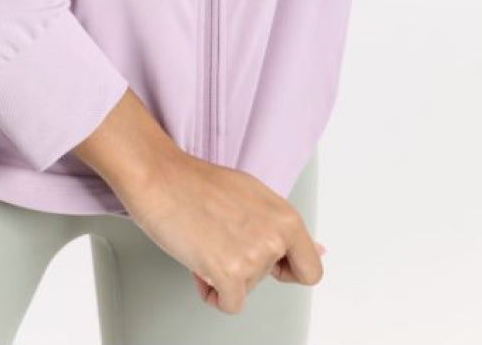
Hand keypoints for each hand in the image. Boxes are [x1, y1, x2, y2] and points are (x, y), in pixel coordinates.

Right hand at [116, 147, 325, 315]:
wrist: (160, 177)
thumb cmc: (199, 183)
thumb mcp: (254, 196)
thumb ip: (284, 227)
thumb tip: (322, 251)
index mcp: (286, 217)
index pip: (311, 269)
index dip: (287, 270)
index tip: (267, 260)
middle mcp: (276, 237)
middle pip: (269, 279)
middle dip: (246, 267)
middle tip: (222, 237)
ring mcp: (255, 257)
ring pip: (245, 289)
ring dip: (222, 273)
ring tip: (205, 239)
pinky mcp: (230, 274)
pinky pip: (228, 304)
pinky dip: (211, 291)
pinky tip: (198, 261)